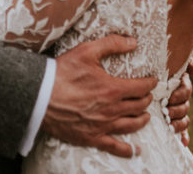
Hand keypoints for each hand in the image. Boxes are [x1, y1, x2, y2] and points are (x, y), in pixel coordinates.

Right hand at [42, 35, 156, 157]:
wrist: (39, 96)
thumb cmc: (62, 73)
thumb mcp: (87, 51)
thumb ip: (112, 44)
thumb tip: (133, 41)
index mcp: (113, 89)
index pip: (141, 87)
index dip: (150, 83)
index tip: (152, 81)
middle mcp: (112, 110)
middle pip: (138, 106)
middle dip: (146, 99)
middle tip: (147, 95)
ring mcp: (102, 126)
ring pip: (131, 125)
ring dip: (142, 120)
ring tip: (145, 116)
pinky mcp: (91, 138)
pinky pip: (113, 146)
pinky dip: (127, 150)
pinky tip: (134, 150)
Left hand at [168, 58, 192, 146]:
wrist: (146, 74)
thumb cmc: (160, 65)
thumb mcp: (171, 61)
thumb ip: (186, 63)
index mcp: (181, 84)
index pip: (186, 91)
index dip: (180, 95)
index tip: (170, 97)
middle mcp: (181, 98)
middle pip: (185, 107)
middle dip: (177, 110)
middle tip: (166, 111)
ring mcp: (177, 110)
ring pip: (184, 119)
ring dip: (178, 123)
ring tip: (169, 124)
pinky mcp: (173, 120)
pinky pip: (182, 130)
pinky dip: (184, 137)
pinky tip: (184, 143)